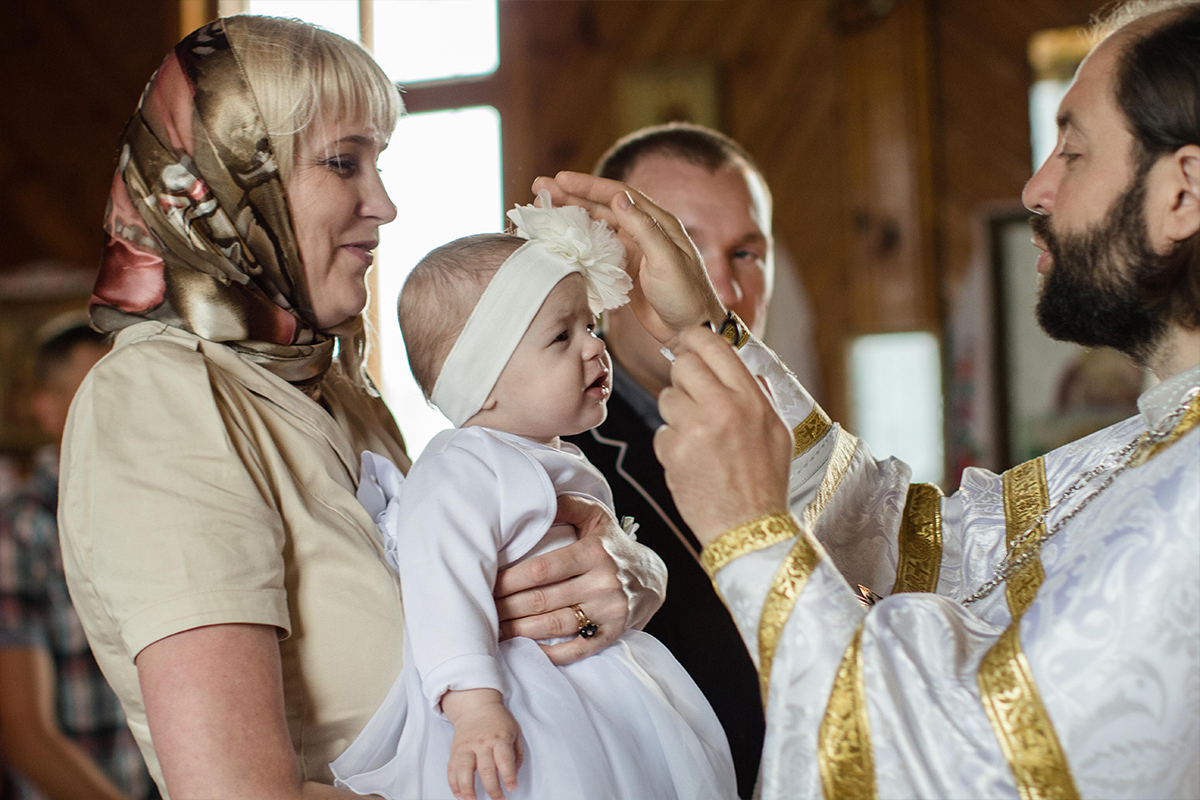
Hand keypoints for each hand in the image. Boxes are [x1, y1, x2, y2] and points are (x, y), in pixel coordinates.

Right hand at [442, 689, 522, 799]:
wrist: (476, 706)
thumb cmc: (499, 721)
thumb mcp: (515, 731)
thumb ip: (517, 753)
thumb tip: (514, 774)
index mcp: (500, 738)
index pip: (504, 759)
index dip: (508, 775)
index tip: (511, 787)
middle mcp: (482, 743)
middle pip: (485, 768)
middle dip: (492, 787)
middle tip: (498, 799)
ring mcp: (467, 746)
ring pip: (465, 769)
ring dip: (467, 788)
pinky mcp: (455, 750)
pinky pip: (452, 768)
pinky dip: (453, 783)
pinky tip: (458, 794)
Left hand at [493, 494, 666, 664]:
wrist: (652, 577)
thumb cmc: (612, 543)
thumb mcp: (595, 516)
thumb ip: (566, 506)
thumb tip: (534, 500)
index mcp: (593, 552)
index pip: (543, 569)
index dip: (511, 580)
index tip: (487, 583)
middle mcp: (603, 583)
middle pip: (543, 600)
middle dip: (507, 607)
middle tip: (482, 609)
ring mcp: (609, 611)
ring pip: (555, 626)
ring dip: (520, 631)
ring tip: (495, 630)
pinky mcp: (613, 633)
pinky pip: (578, 649)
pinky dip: (551, 653)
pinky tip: (527, 650)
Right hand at [532, 171, 725, 345]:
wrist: (692, 330)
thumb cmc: (687, 296)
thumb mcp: (667, 261)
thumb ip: (644, 229)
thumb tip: (619, 199)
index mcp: (657, 223)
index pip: (618, 195)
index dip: (588, 185)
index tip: (561, 178)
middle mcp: (643, 232)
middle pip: (602, 207)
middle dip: (571, 195)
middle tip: (541, 188)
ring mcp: (632, 251)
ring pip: (596, 226)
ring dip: (570, 216)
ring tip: (544, 208)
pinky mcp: (624, 270)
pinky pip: (596, 250)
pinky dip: (577, 242)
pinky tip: (560, 238)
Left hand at [654, 327, 792, 544]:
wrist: (749, 528)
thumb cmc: (765, 481)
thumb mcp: (778, 432)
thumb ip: (759, 396)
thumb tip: (743, 368)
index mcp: (751, 399)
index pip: (715, 347)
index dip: (696, 339)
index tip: (689, 341)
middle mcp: (723, 408)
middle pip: (683, 365)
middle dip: (683, 378)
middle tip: (692, 397)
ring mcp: (696, 429)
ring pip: (667, 398)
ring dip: (677, 415)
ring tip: (699, 439)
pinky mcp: (674, 451)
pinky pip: (661, 432)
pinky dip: (672, 446)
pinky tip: (692, 463)